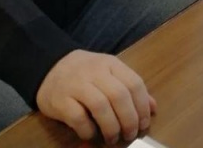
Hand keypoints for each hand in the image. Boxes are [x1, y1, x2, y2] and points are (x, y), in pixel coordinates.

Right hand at [36, 49, 156, 143]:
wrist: (50, 67)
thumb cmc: (85, 73)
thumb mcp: (110, 73)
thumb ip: (130, 88)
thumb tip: (153, 107)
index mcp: (110, 64)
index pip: (134, 83)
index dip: (142, 107)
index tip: (144, 124)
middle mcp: (95, 71)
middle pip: (119, 95)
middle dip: (129, 120)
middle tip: (130, 135)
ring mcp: (76, 84)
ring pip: (101, 106)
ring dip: (111, 127)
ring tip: (113, 139)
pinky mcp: (60, 100)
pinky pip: (78, 117)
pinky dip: (88, 130)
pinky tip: (91, 134)